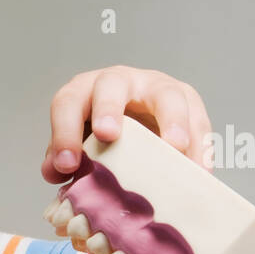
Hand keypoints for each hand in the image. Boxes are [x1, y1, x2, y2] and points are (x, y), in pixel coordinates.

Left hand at [42, 65, 214, 183]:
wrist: (137, 121)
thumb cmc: (101, 136)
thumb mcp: (79, 143)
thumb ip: (64, 157)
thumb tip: (54, 172)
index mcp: (85, 92)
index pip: (68, 104)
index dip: (64, 132)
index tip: (66, 165)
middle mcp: (120, 82)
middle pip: (112, 85)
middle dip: (108, 109)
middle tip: (108, 135)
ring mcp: (156, 88)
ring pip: (166, 95)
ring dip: (172, 121)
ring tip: (175, 148)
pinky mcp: (188, 100)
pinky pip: (197, 118)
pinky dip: (200, 144)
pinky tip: (200, 170)